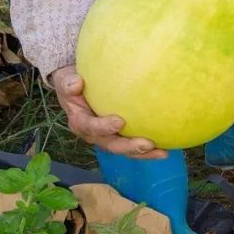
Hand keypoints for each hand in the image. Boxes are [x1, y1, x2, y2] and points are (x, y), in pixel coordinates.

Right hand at [49, 65, 166, 158]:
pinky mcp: (119, 137)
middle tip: (147, 144)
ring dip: (144, 154)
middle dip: (129, 147)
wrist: (76, 89)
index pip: (91, 127)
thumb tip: (76, 82)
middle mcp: (94, 135)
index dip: (104, 127)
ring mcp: (107, 138)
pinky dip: (149, 148)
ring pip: (125, 150)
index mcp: (80, 123)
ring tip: (162, 153)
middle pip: (112, 145)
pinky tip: (167, 145)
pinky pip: (134, 144)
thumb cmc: (72, 83)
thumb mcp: (65, 80)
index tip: (119, 121)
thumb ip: (69, 83)